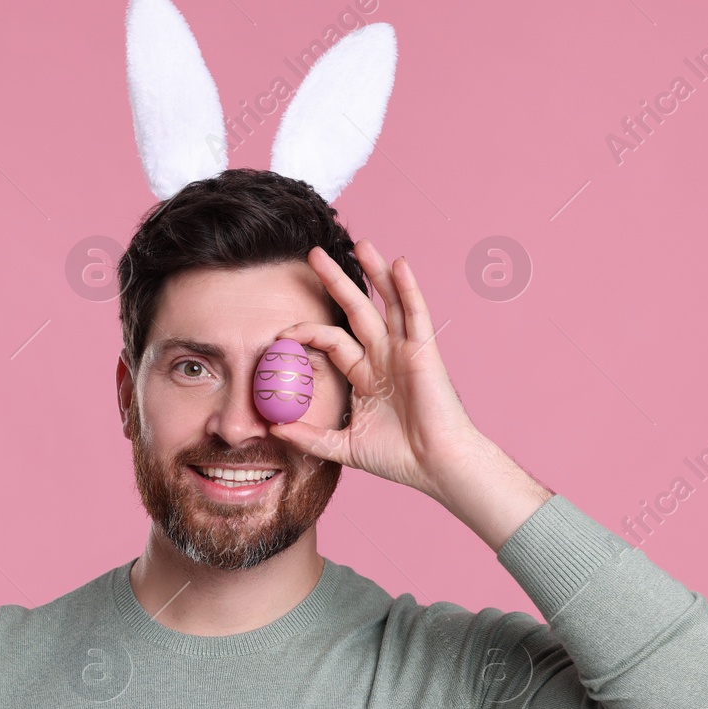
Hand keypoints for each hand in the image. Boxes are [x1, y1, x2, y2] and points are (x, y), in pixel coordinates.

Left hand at [269, 239, 486, 501]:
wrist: (434, 466)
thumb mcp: (342, 447)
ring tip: (360, 242)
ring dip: (374, 272)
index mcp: (366, 375)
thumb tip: (272, 429)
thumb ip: (308, 436)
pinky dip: (408, 288)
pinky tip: (399, 264)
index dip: (307, 332)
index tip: (281, 333)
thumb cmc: (398, 459)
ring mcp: (405, 351)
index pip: (332, 340)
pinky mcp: (424, 351)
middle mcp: (384, 356)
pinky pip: (415, 313)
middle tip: (313, 255)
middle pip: (356, 309)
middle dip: (335, 281)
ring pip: (387, 302)